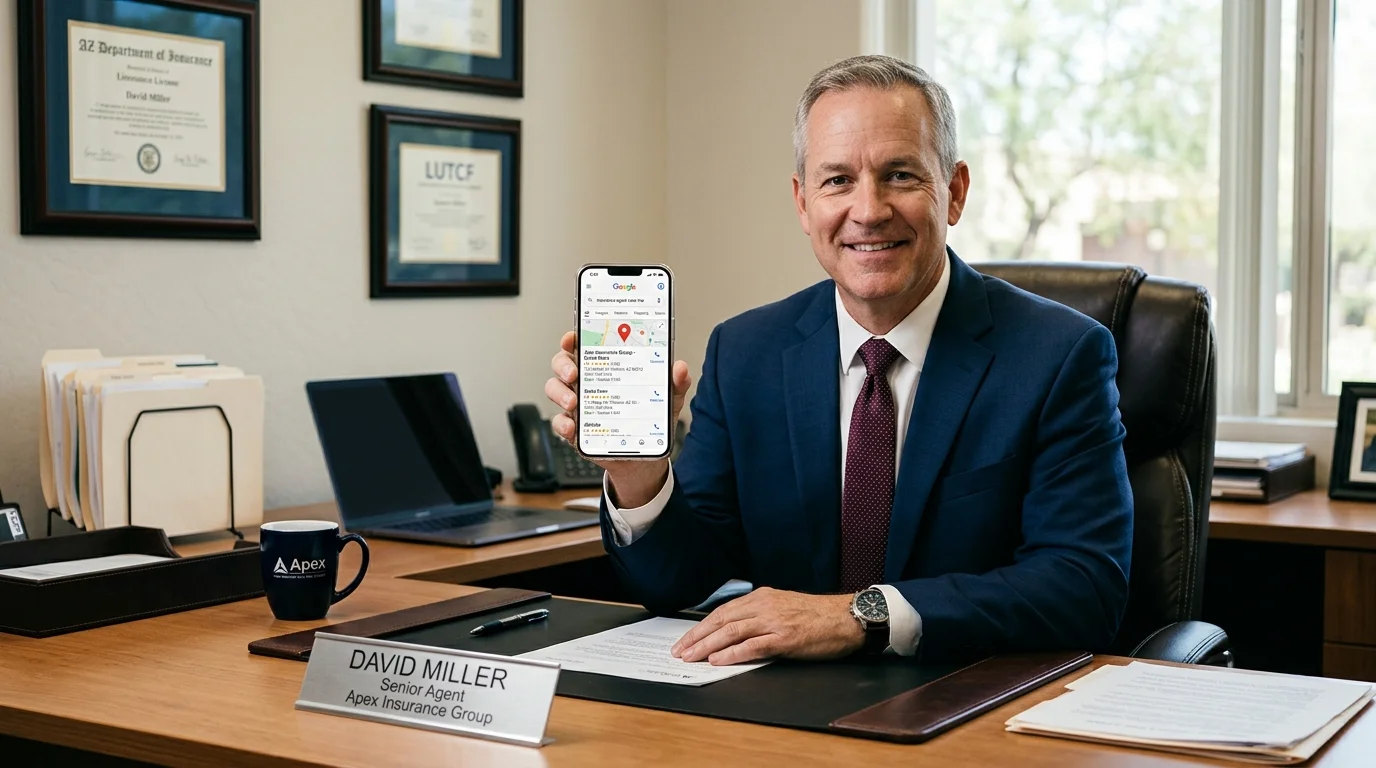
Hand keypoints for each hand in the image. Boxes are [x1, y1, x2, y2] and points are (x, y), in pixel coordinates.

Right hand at [545, 330, 691, 506]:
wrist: (644, 456)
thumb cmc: (651, 419)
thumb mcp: (668, 398)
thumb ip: (676, 382)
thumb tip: (680, 368)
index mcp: (607, 367)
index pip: (584, 345)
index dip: (573, 338)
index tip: (572, 338)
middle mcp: (588, 382)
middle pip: (562, 364)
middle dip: (563, 364)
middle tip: (574, 373)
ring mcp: (578, 405)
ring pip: (555, 389)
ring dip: (560, 393)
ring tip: (574, 402)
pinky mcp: (575, 429)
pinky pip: (559, 422)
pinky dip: (562, 423)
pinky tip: (573, 427)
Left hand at [670, 588, 864, 664]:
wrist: (847, 618)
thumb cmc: (818, 616)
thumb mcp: (784, 607)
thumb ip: (761, 616)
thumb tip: (736, 632)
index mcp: (762, 597)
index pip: (723, 611)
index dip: (701, 626)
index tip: (686, 639)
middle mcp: (764, 606)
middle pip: (721, 621)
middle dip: (697, 636)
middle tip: (679, 650)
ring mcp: (774, 622)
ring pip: (731, 632)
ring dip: (707, 646)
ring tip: (691, 657)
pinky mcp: (785, 639)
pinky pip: (752, 646)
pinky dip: (732, 653)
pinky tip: (717, 660)